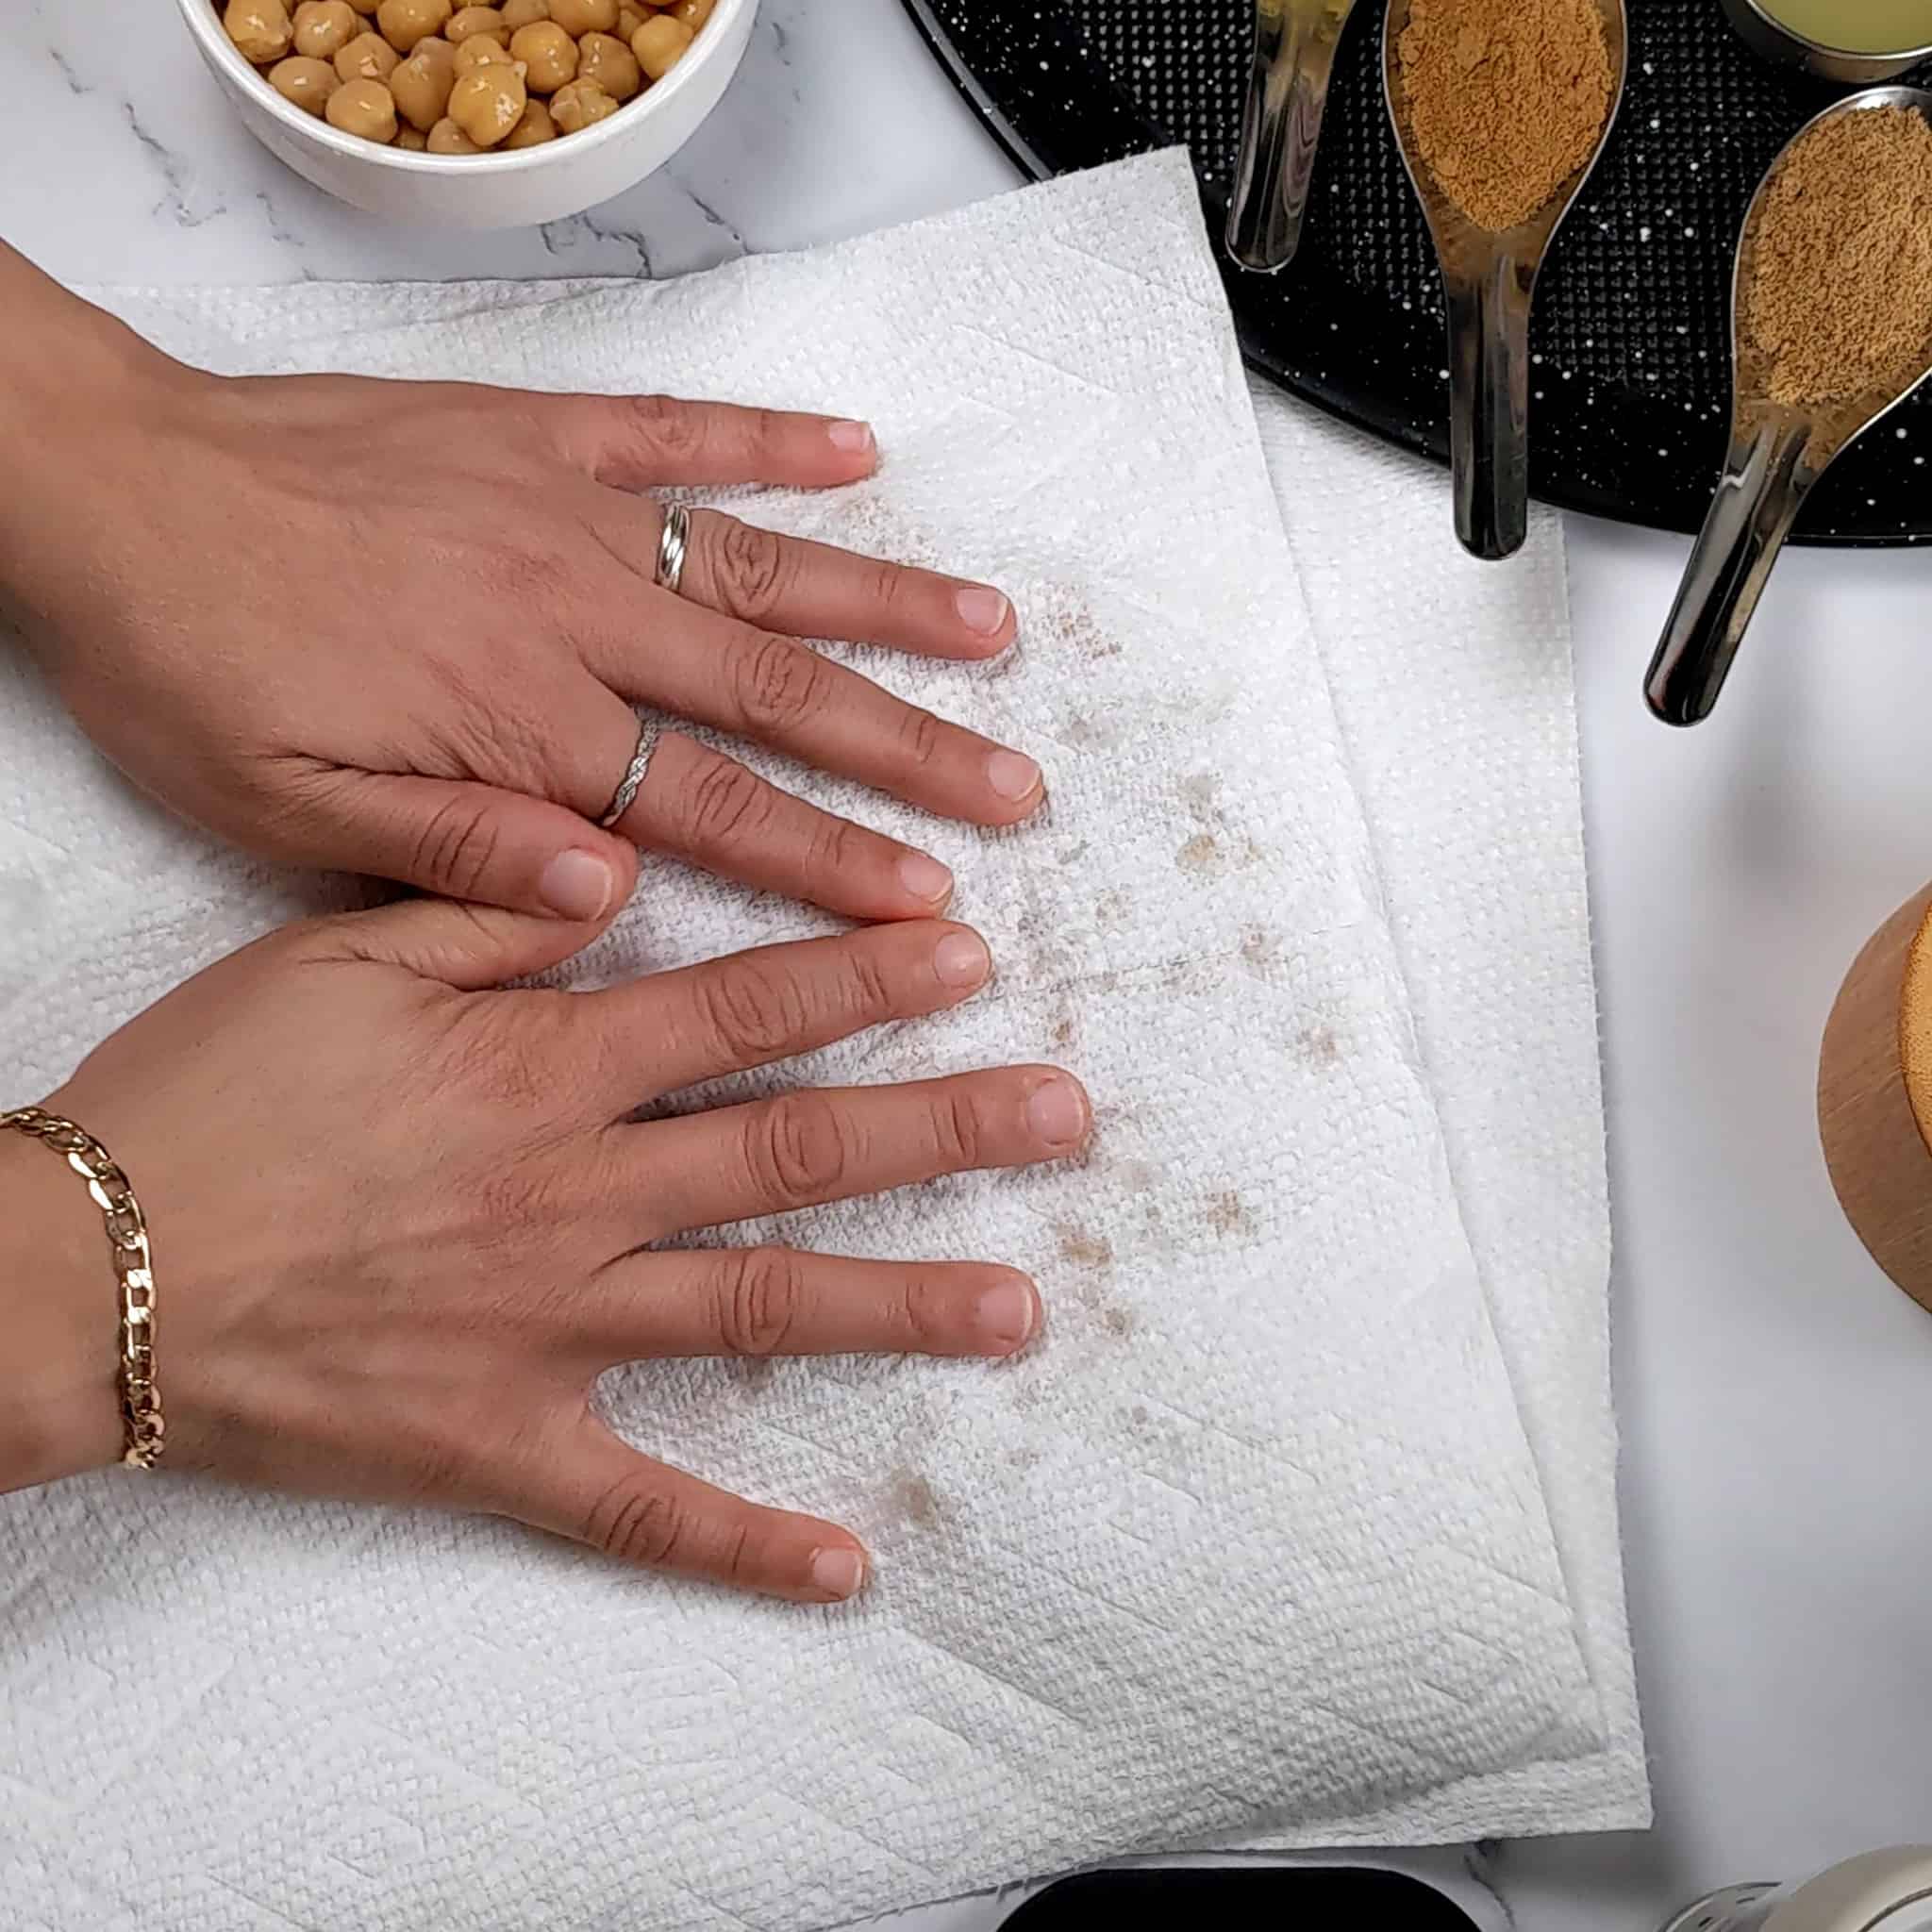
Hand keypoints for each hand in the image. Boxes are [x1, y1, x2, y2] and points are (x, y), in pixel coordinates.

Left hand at [0, 247, 1042, 923]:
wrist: (105, 483)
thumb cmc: (184, 660)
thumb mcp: (284, 807)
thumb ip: (457, 856)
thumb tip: (612, 901)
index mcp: (522, 725)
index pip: (715, 813)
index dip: (834, 863)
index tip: (933, 901)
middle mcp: (573, 616)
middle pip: (776, 695)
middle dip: (908, 749)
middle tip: (1013, 787)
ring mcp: (561, 515)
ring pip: (756, 567)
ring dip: (883, 603)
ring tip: (994, 632)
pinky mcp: (532, 434)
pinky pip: (670, 432)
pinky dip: (766, 440)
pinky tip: (856, 449)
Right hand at [10, 898, 1088, 1601]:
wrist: (77, 1268)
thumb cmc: (203, 1096)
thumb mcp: (332, 951)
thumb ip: (486, 908)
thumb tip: (618, 876)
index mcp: (542, 1068)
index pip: (745, 1011)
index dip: (866, 981)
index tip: (970, 960)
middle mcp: (577, 1193)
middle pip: (797, 1151)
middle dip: (945, 1127)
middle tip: (1066, 1117)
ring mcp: (551, 1329)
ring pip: (760, 1309)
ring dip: (902, 1306)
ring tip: (1024, 1307)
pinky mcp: (502, 1444)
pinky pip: (640, 1508)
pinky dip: (742, 1542)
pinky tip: (848, 1564)